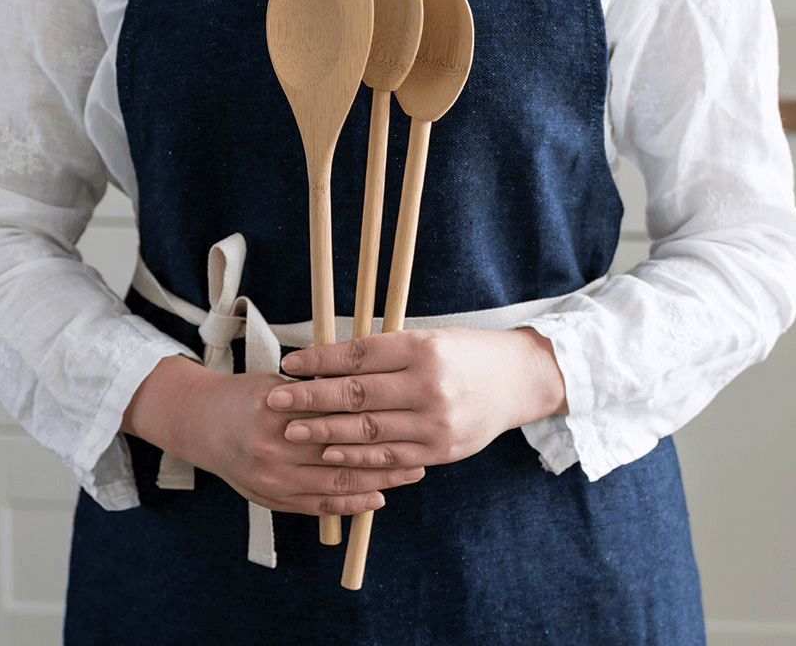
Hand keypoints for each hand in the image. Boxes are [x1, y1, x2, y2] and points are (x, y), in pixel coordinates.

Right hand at [122, 355, 423, 515]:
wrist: (201, 425)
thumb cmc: (247, 395)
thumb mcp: (280, 381)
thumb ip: (318, 389)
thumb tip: (371, 384)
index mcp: (277, 408)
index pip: (336, 414)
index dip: (375, 418)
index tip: (408, 415)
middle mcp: (273, 446)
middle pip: (342, 452)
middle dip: (386, 454)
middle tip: (421, 450)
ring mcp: (271, 477)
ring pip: (335, 482)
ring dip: (378, 481)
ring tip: (410, 473)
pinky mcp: (270, 498)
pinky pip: (318, 504)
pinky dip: (351, 503)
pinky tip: (377, 497)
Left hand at [267, 326, 566, 470]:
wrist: (519, 380)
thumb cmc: (465, 352)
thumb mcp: (429, 337)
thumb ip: (385, 352)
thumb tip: (330, 361)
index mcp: (422, 348)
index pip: (359, 355)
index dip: (320, 360)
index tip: (291, 363)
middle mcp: (428, 385)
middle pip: (356, 394)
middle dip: (310, 399)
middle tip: (276, 401)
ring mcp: (435, 422)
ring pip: (368, 430)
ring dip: (325, 432)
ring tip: (292, 430)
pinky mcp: (441, 450)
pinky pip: (389, 457)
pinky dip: (356, 457)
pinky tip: (330, 453)